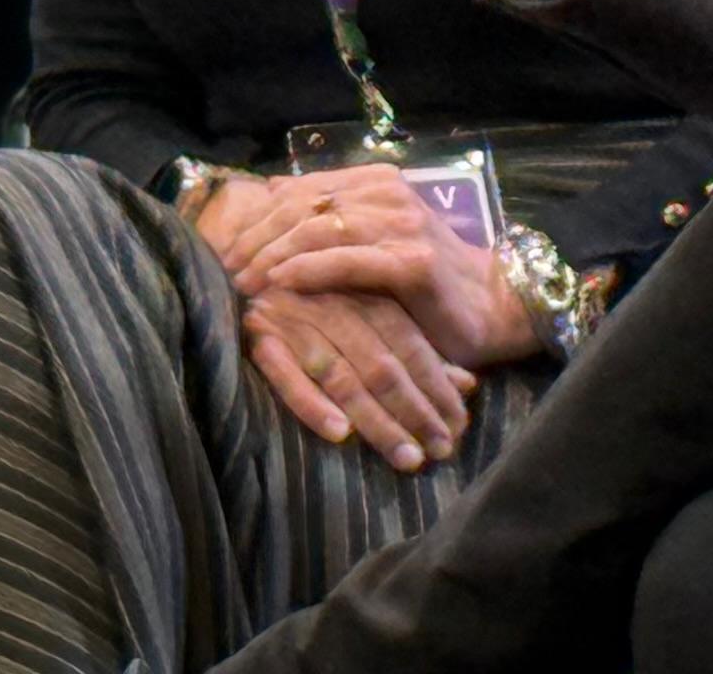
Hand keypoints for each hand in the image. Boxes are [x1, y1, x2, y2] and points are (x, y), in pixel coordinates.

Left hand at [216, 167, 538, 371]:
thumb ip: (330, 215)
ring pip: (320, 229)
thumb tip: (271, 190)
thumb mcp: (373, 238)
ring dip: (273, 254)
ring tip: (243, 279)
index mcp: (376, 181)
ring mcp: (402, 225)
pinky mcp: (412, 262)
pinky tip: (281, 280)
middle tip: (226, 269)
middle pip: (303, 207)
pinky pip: (348, 260)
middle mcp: (389, 194)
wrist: (489, 306)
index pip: (301, 190)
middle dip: (257, 238)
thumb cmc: (423, 279)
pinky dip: (309, 268)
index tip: (225, 248)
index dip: (257, 217)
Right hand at [235, 280, 471, 473]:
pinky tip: (338, 433)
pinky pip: (284, 375)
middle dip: (416, 410)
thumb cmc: (319, 291)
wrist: (243, 254)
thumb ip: (415, 343)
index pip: (408, 342)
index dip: (437, 383)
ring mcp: (295, 322)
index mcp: (364, 291)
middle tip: (442, 449)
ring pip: (342, 376)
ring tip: (407, 458)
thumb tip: (469, 386)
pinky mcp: (258, 339)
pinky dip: (311, 403)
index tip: (459, 424)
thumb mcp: (371, 307)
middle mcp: (334, 305)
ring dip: (377, 420)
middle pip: (382, 364)